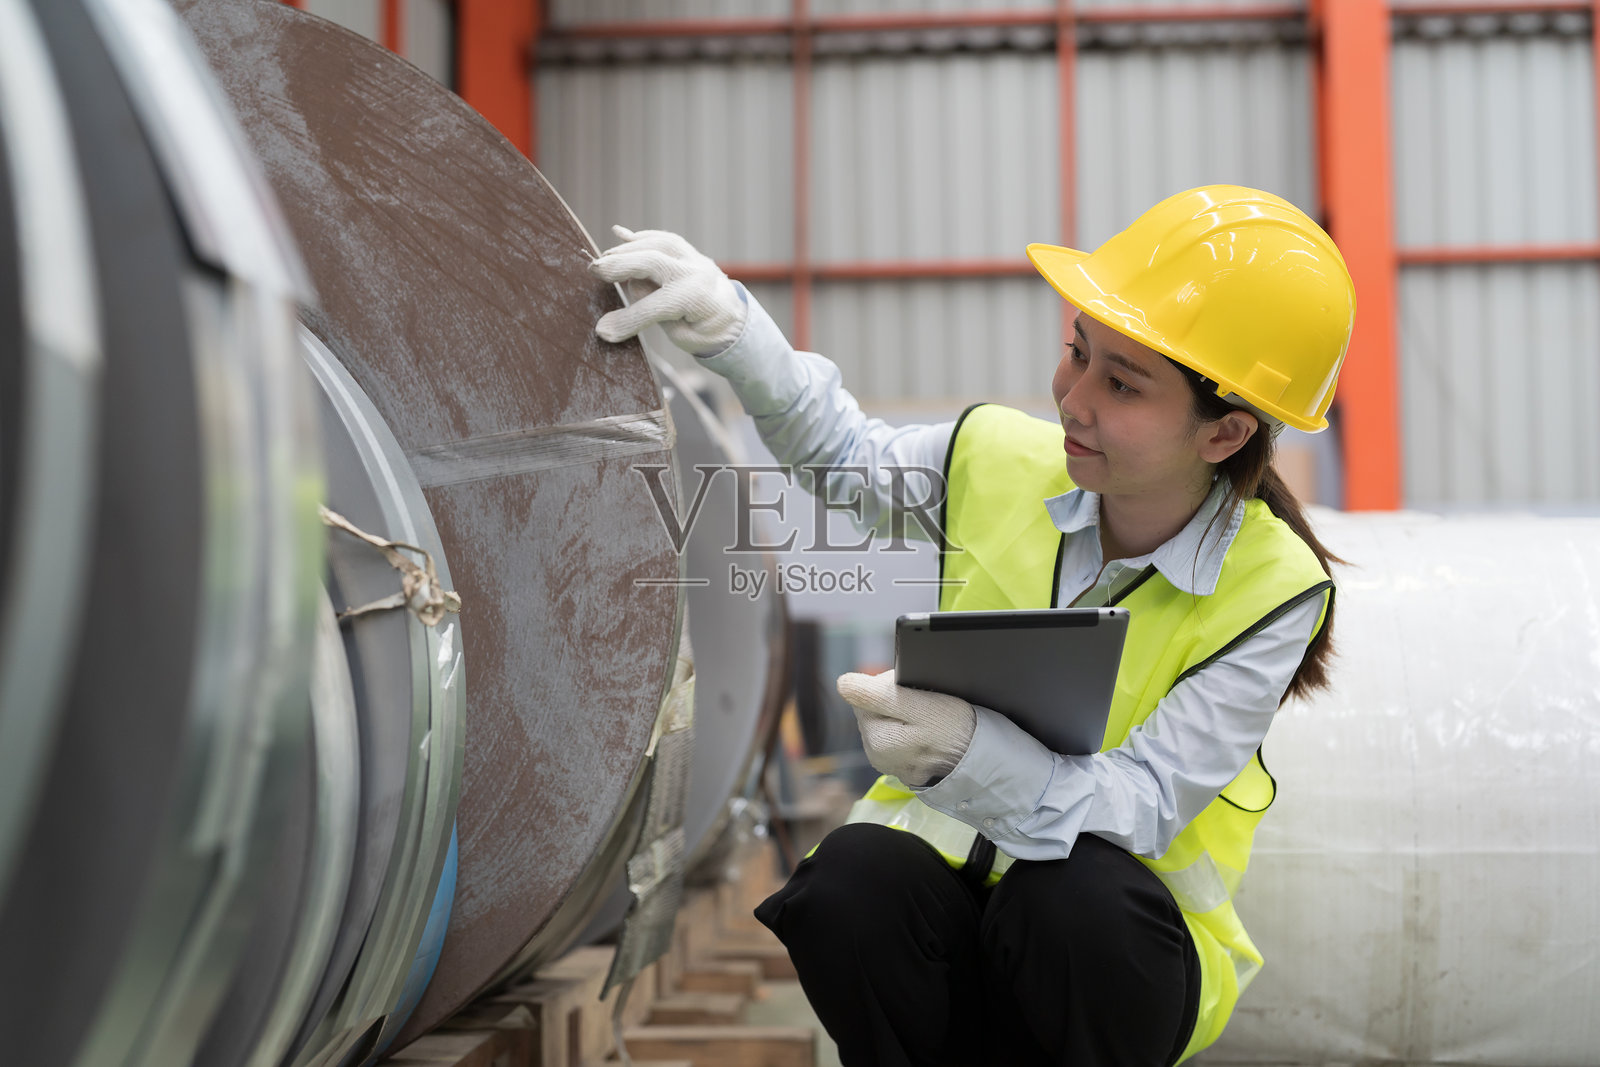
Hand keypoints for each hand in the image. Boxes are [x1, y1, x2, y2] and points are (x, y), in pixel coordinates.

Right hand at [589, 226, 746, 355]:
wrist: (733, 317)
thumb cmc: (707, 332)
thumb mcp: (685, 337)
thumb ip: (656, 318)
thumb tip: (620, 305)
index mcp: (698, 298)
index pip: (655, 307)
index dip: (627, 320)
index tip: (602, 330)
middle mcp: (696, 271)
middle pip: (653, 261)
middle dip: (621, 265)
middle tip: (594, 270)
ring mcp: (694, 257)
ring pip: (658, 243)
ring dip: (627, 249)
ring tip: (604, 260)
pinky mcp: (688, 251)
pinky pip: (663, 238)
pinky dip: (640, 237)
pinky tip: (619, 234)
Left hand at [836, 669, 975, 787]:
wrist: (980, 760)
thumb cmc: (954, 730)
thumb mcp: (920, 706)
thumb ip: (878, 695)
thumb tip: (843, 684)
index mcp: (876, 739)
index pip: (865, 695)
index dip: (888, 685)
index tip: (914, 692)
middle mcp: (876, 755)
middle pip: (873, 709)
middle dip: (894, 700)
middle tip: (923, 705)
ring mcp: (886, 762)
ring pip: (884, 721)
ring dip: (901, 714)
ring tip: (926, 720)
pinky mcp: (899, 765)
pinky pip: (895, 736)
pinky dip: (908, 729)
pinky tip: (925, 732)